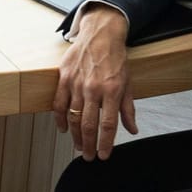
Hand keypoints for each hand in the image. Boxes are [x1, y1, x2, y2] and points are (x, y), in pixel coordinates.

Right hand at [54, 6, 137, 159]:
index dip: (105, 143)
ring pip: (73, 117)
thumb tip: (132, 129)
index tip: (103, 155)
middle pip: (89, 125)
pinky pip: (58, 103)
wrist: (100, 34)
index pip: (108, 124)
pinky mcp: (64, 78)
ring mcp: (76, 83)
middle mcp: (93, 88)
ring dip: (75, 135)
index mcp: (112, 90)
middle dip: (88, 144)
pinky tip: (63, 128)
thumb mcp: (128, 83)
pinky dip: (59, 119)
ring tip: (78, 146)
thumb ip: (128, 108)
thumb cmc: (115, 58)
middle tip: (88, 156)